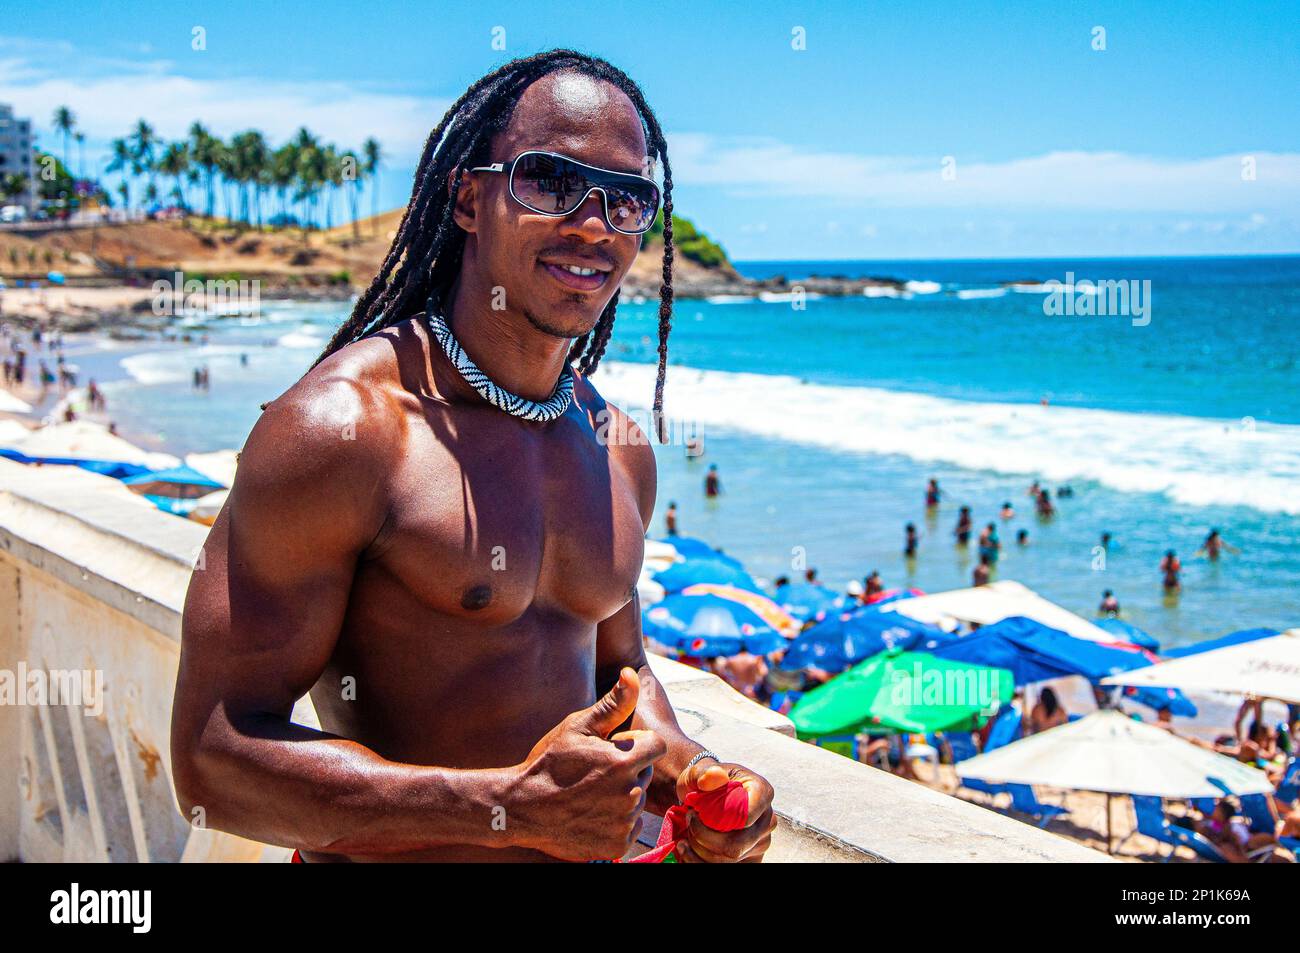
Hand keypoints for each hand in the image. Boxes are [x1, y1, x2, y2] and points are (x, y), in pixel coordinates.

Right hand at [510, 668, 666, 860]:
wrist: (521, 808)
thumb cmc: (548, 763)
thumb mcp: (577, 727)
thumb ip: (612, 703)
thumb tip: (631, 673)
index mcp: (625, 762)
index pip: (656, 745)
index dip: (636, 743)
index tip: (613, 747)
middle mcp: (630, 794)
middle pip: (645, 773)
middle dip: (627, 769)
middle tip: (594, 772)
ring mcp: (624, 822)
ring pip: (637, 801)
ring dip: (621, 796)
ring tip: (589, 794)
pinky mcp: (617, 846)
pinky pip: (630, 828)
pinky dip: (616, 822)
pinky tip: (591, 814)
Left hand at [674, 757, 775, 862]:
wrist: (704, 795)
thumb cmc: (704, 782)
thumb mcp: (699, 772)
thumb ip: (704, 772)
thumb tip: (714, 777)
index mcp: (762, 792)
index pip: (746, 818)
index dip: (717, 822)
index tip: (695, 813)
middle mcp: (767, 819)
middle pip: (737, 845)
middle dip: (703, 838)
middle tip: (689, 822)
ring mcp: (760, 841)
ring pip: (729, 859)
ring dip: (700, 850)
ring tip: (687, 833)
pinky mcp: (750, 857)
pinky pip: (725, 867)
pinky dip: (700, 862)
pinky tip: (687, 850)